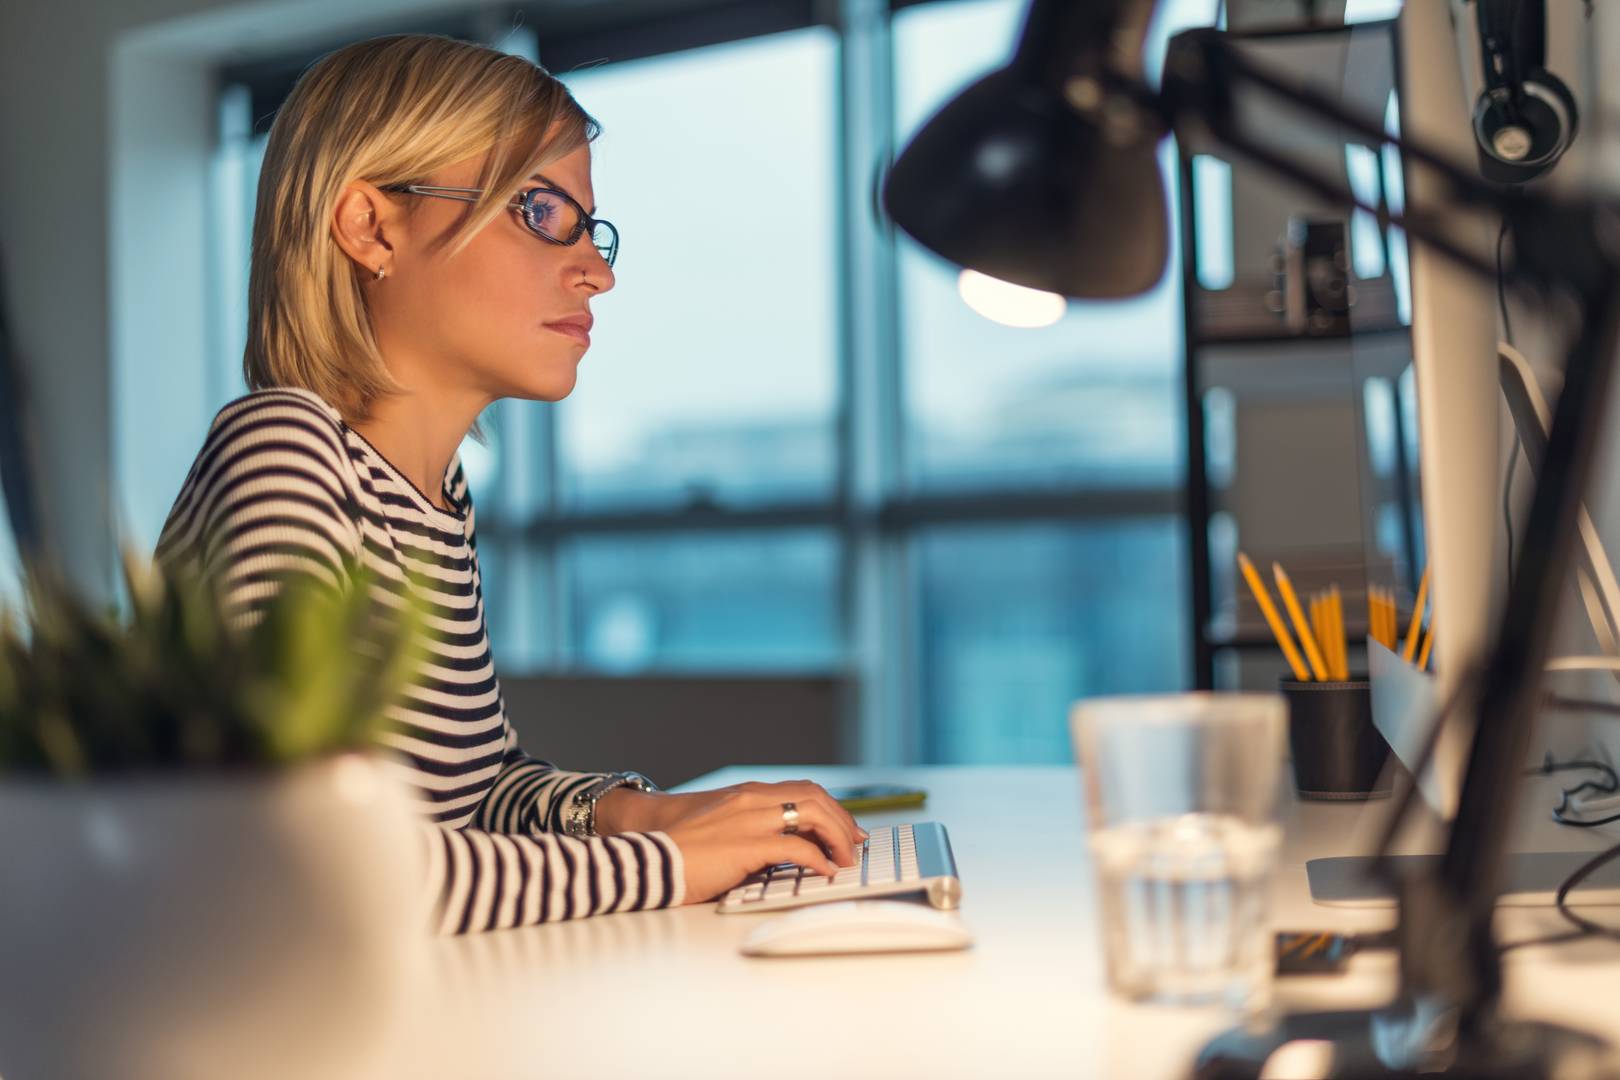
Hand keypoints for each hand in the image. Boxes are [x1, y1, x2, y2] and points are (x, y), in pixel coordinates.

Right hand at [616, 780, 867, 903]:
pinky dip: (818, 859)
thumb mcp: (722, 831)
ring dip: (837, 838)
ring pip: (812, 815)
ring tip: (845, 859)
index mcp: (746, 794)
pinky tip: (825, 872)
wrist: (647, 859)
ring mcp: (749, 819)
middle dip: (842, 821)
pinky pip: (795, 847)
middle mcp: (751, 800)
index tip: (848, 829)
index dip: (832, 808)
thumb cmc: (680, 853)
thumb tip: (788, 851)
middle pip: (815, 797)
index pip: (804, 790)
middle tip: (855, 846)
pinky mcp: (745, 845)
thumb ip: (753, 832)